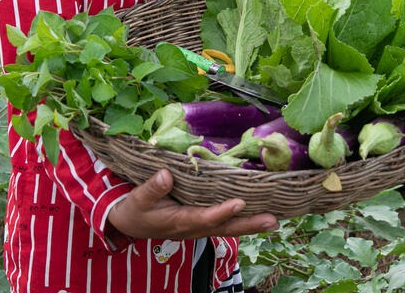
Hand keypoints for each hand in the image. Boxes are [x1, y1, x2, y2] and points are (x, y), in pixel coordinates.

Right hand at [106, 169, 278, 240]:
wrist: (131, 224)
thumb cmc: (136, 209)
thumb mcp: (138, 198)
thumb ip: (152, 188)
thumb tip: (166, 174)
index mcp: (179, 221)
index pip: (204, 217)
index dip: (222, 211)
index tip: (239, 202)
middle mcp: (194, 228)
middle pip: (225, 228)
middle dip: (249, 224)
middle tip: (272, 220)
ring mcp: (199, 228)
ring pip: (229, 228)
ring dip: (251, 225)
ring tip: (273, 221)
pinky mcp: (202, 224)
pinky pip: (226, 225)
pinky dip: (244, 222)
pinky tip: (259, 218)